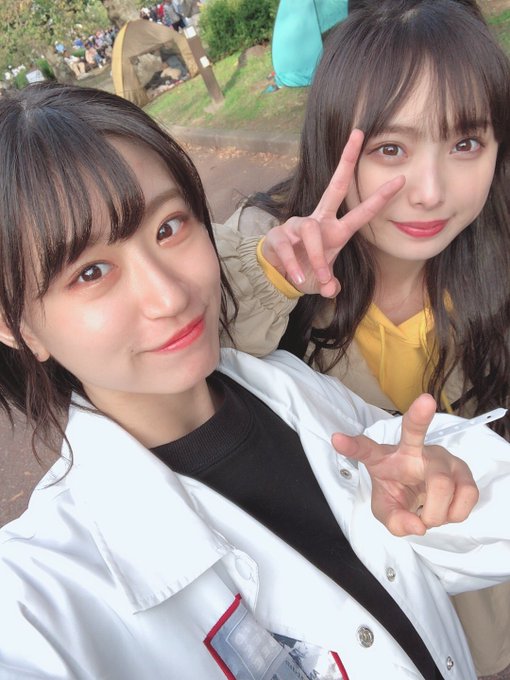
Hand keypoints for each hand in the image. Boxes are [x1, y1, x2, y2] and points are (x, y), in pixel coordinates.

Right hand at [261, 129, 404, 296]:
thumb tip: (333, 289)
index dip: (380, 198)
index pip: (360, 211)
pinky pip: (288, 248)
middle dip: (346, 161)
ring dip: (316, 256)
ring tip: (316, 277)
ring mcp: (297, 225)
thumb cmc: (304, 271)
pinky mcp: (279, 235)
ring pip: (311, 232)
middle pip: (335, 185)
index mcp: (334, 230)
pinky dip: (294, 266)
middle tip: (357, 135)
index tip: (400, 179)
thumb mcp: (321, 280)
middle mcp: (318, 221)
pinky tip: (298, 278)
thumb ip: (329, 282)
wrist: (275, 276)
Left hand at [331, 394, 478, 535]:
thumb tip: (419, 525)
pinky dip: (455, 513)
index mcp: (384, 458)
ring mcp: (441, 455)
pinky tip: (446, 509)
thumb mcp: (388, 510)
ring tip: (429, 513)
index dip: (351, 446)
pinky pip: (466, 494)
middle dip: (419, 417)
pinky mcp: (463, 468)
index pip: (365, 449)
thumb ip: (395, 521)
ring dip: (436, 513)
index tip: (336, 439)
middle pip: (414, 430)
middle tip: (426, 419)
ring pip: (442, 483)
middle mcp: (413, 449)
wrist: (424, 496)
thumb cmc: (400, 493)